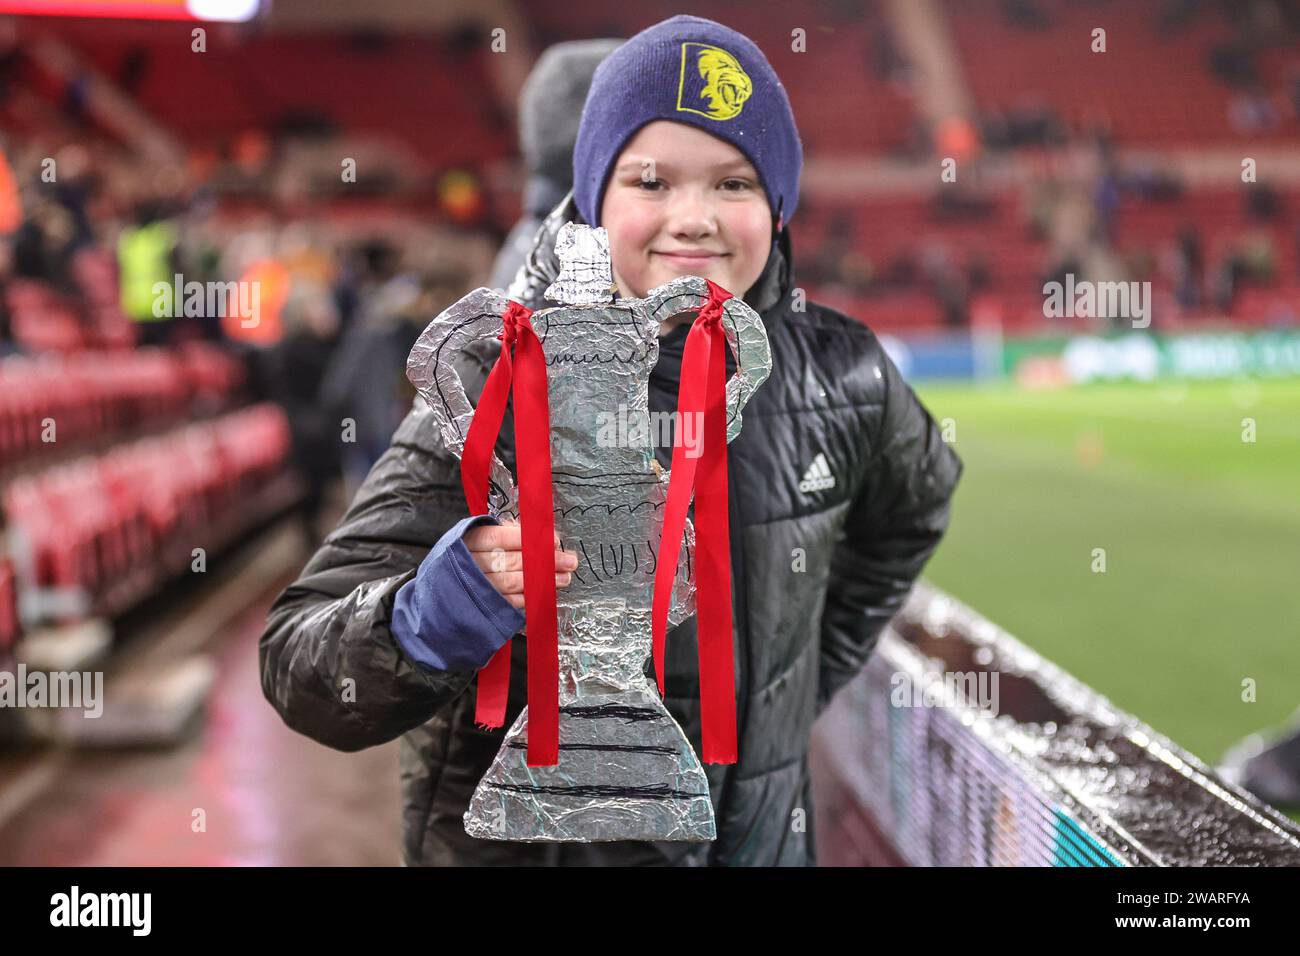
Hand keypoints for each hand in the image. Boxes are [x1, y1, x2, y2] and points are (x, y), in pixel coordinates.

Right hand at [464, 518, 578, 609]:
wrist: (438, 592)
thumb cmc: (464, 558)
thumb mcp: (474, 538)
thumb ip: (502, 533)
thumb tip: (534, 531)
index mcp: (469, 541)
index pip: (500, 538)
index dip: (528, 539)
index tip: (554, 541)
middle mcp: (471, 565)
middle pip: (511, 561)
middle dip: (544, 562)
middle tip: (569, 561)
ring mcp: (476, 589)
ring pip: (512, 583)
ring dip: (542, 581)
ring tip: (564, 578)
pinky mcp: (483, 608)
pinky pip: (509, 603)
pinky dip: (529, 598)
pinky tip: (545, 592)